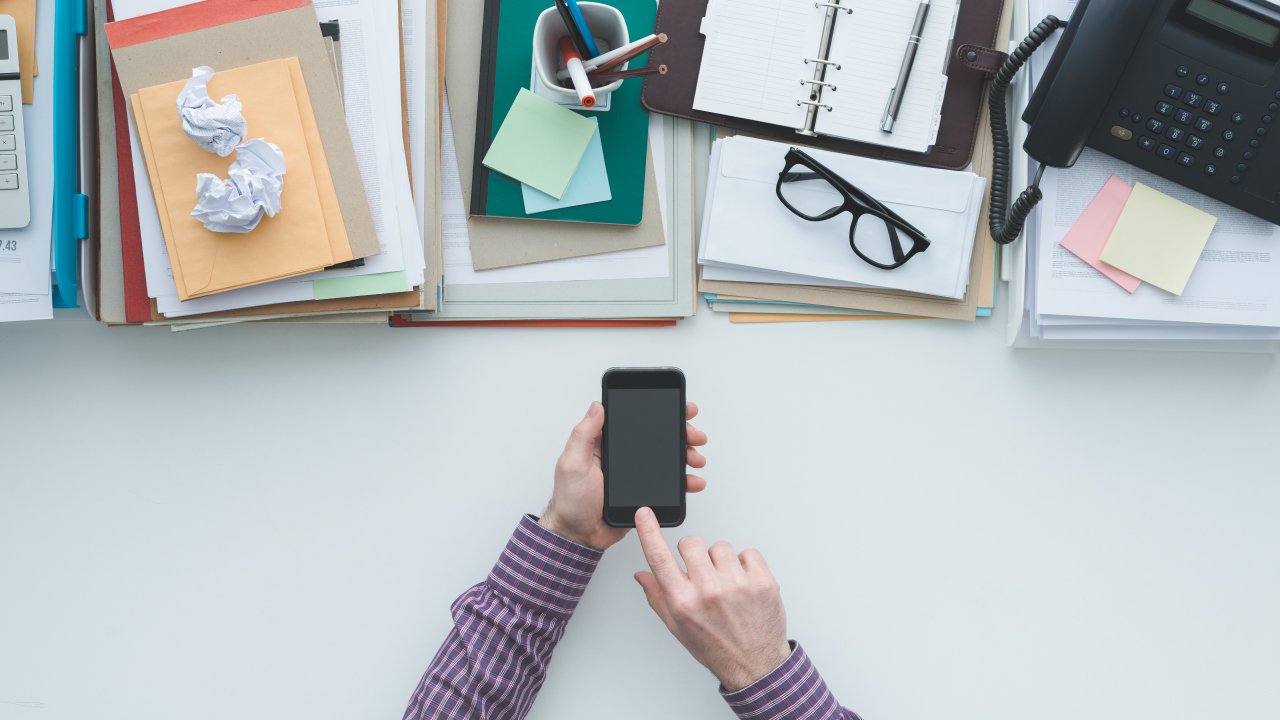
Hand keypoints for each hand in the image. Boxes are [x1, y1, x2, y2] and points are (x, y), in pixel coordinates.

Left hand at [538, 402, 708, 551]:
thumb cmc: (570, 501)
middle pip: (658, 437)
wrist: (580, 536)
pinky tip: (693, 481)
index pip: (635, 420)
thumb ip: (584, 434)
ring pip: (667, 459)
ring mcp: (635, 474)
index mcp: (606, 443)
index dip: (658, 412)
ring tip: (696, 458)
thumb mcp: (573, 463)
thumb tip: (597, 406)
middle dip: (681, 433)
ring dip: (686, 455)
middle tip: (695, 435)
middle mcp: (623, 456)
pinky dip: (684, 481)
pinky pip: (668, 484)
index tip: (678, 407)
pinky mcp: (644, 492)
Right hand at [633, 507, 791, 691]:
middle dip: (694, 554)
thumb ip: (658, 597)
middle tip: (702, 573)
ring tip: (726, 584)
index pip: (659, 558)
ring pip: (720, 546)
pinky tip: (743, 583)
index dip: (648, 532)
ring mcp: (737, 585)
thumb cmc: (716, 647)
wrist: (756, 665)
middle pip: (691, 543)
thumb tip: (641, 574)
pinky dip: (746, 565)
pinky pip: (748, 552)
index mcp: (684, 602)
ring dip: (721, 560)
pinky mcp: (763, 581)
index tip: (644, 513)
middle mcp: (709, 592)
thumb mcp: (679, 628)